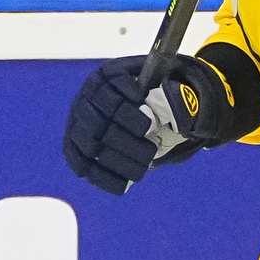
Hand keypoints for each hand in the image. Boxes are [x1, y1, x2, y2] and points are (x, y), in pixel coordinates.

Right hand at [63, 53, 233, 195]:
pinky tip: (124, 185)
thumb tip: (185, 120)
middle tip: (150, 151)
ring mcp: (78, 122)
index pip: (111, 90)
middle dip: (126, 141)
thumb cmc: (157, 99)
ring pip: (90, 145)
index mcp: (109, 75)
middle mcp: (88, 96)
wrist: (140, 113)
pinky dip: (102, 177)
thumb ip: (178, 99)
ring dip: (118, 160)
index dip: (127, 111)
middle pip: (99, 120)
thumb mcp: (170, 90)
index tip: (147, 127)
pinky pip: (82, 164)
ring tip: (143, 166)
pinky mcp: (75, 147)